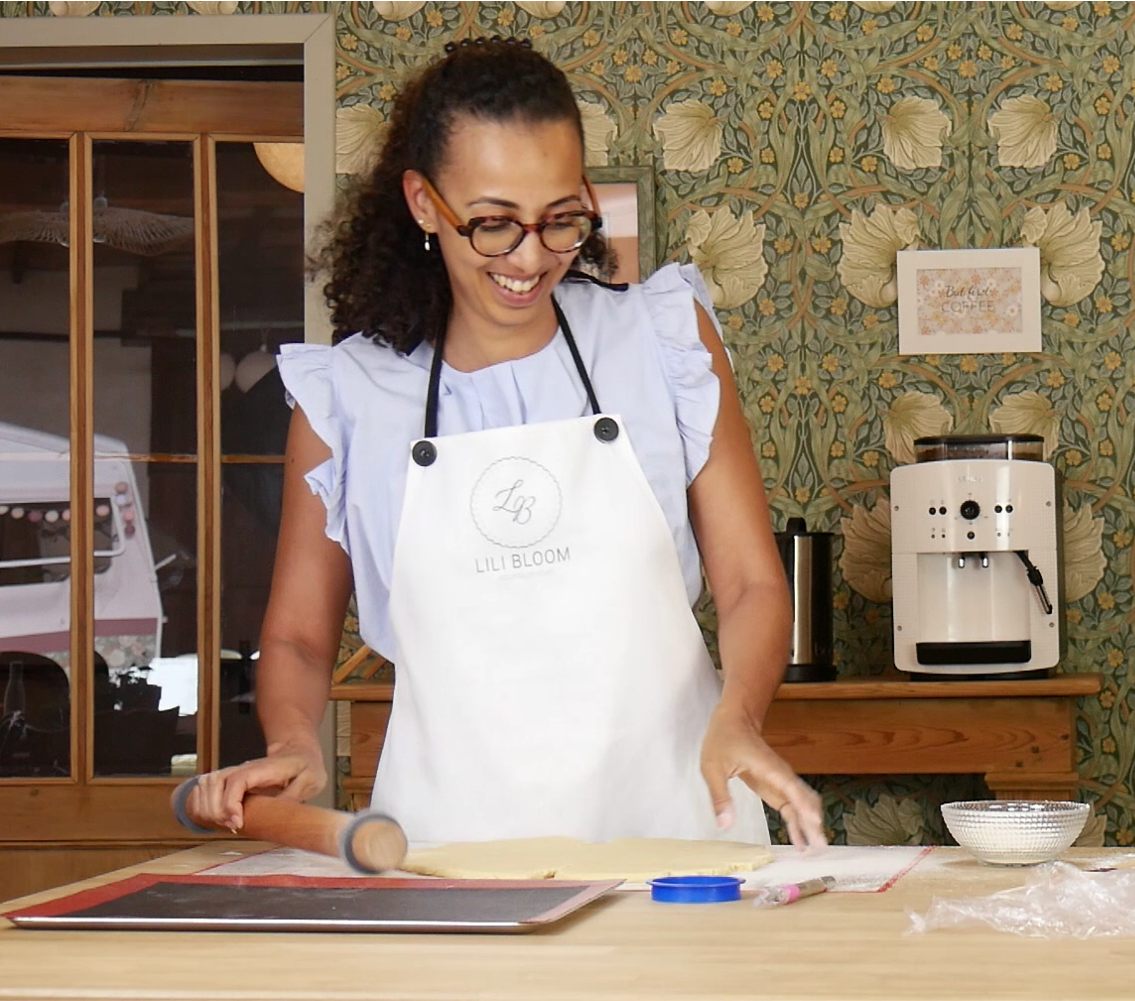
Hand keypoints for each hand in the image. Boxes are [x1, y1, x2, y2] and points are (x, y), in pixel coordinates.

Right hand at [184, 732, 326, 831]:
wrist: (297, 750)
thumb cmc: (305, 765)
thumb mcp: (312, 780)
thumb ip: (295, 795)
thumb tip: (278, 814)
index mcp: (266, 768)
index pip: (239, 780)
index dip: (231, 802)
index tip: (236, 824)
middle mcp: (246, 768)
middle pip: (217, 783)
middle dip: (218, 810)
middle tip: (233, 828)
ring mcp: (236, 772)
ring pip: (208, 784)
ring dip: (209, 808)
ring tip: (225, 825)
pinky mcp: (230, 779)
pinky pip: (206, 788)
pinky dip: (203, 804)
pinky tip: (214, 819)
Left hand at [700, 705, 825, 849]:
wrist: (735, 720)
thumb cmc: (724, 739)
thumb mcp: (712, 768)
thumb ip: (720, 797)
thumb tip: (725, 825)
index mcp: (767, 767)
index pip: (790, 787)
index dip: (803, 805)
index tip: (815, 823)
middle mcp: (780, 774)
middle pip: (803, 798)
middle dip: (813, 822)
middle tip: (820, 846)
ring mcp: (781, 779)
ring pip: (802, 803)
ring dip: (809, 824)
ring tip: (815, 848)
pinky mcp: (777, 785)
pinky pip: (792, 805)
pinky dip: (798, 821)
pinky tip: (800, 840)